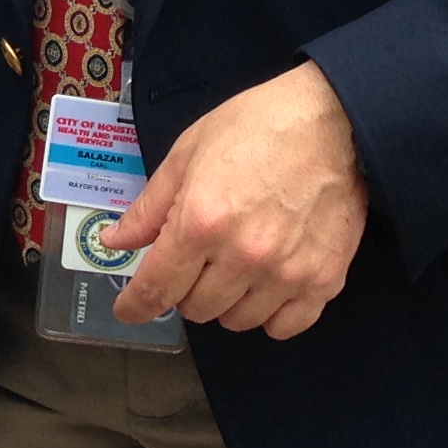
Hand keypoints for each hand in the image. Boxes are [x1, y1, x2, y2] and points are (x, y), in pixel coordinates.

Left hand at [102, 60, 367, 340]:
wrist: (333, 120)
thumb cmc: (255, 127)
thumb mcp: (187, 154)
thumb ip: (149, 207)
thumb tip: (114, 242)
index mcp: (200, 222)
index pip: (157, 288)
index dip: (136, 305)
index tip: (128, 310)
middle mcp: (242, 256)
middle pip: (196, 308)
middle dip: (185, 289)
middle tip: (196, 260)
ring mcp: (286, 273)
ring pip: (237, 321)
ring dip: (225, 302)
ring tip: (233, 267)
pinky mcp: (324, 280)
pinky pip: (285, 327)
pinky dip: (269, 315)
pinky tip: (266, 287)